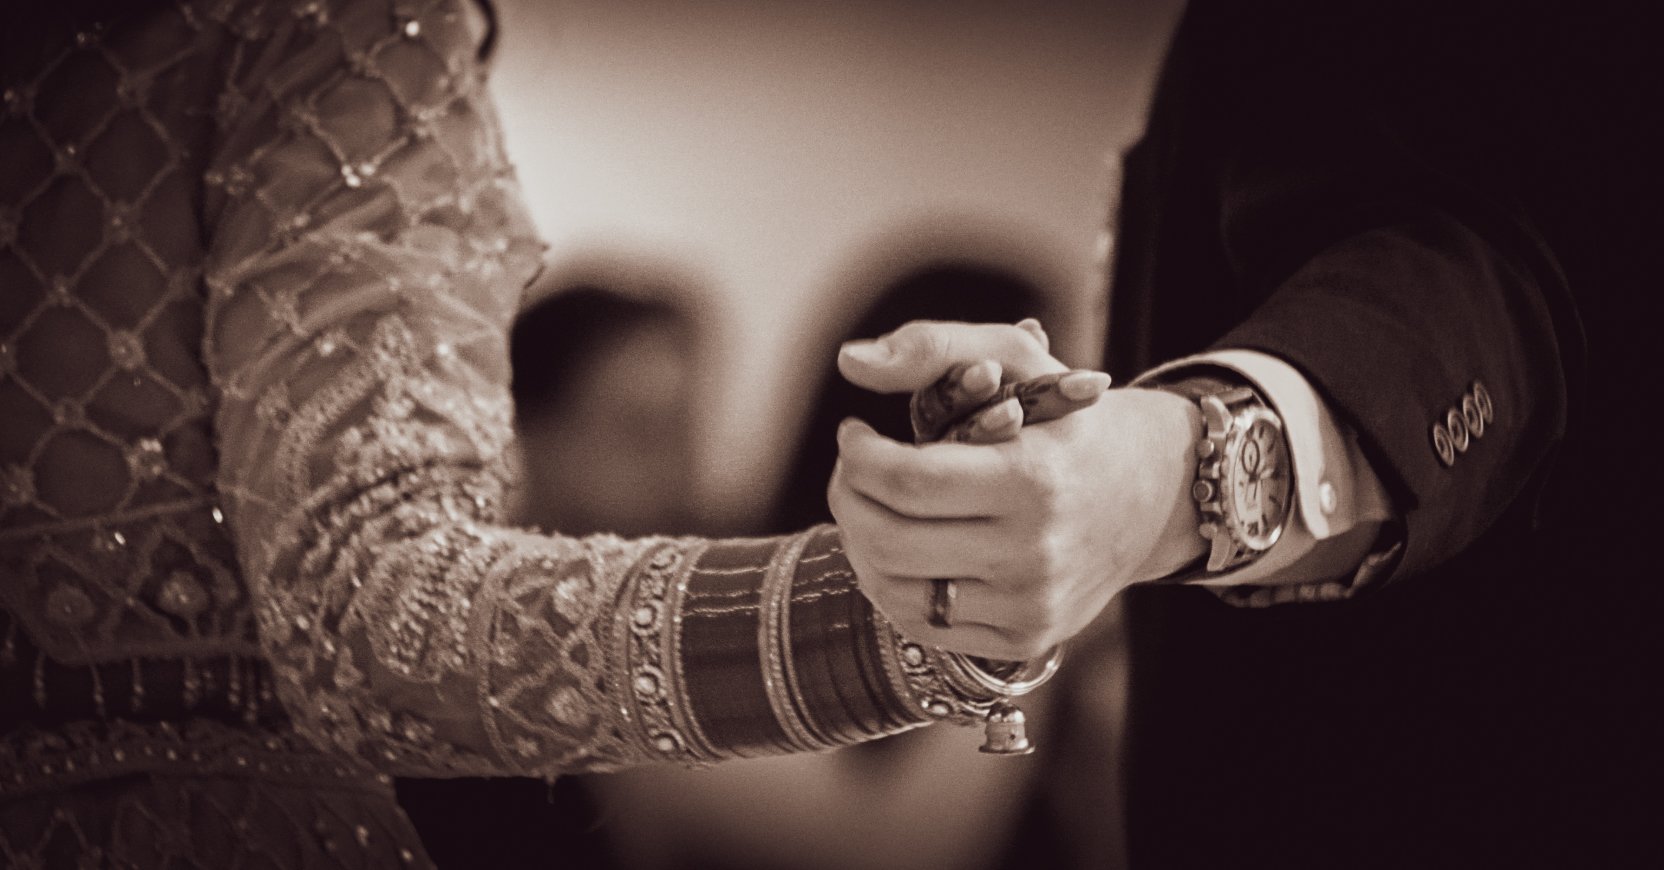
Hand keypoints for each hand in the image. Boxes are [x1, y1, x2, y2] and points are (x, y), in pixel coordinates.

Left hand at [830, 321, 1206, 659]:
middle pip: (888, 540)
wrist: (1156, 495)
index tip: (853, 433)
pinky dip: (890, 584)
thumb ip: (934, 347)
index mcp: (1033, 480)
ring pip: (893, 590)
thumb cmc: (1071, 420)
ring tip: (869, 506)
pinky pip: (923, 623)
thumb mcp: (1017, 359)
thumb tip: (851, 363)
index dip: (858, 456)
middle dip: (848, 497)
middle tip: (852, 469)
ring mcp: (1030, 605)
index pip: (906, 480)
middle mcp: (1034, 553)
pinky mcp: (1025, 638)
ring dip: (859, 543)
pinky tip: (898, 544)